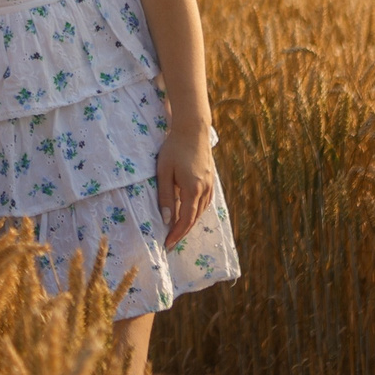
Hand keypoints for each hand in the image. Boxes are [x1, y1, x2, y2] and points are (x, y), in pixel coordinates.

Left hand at [155, 125, 215, 245]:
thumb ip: (166, 196)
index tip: (168, 244)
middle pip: (194, 218)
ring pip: (201, 211)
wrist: (193, 130)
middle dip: (182, 232)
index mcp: (193, 190)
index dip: (176, 234)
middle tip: (171, 242)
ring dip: (190, 222)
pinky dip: (197, 211)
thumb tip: (167, 219)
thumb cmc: (174, 149)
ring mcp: (210, 185)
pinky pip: (205, 202)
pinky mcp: (211, 180)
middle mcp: (204, 190)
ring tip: (177, 230)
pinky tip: (190, 212)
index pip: (185, 220)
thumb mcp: (164, 172)